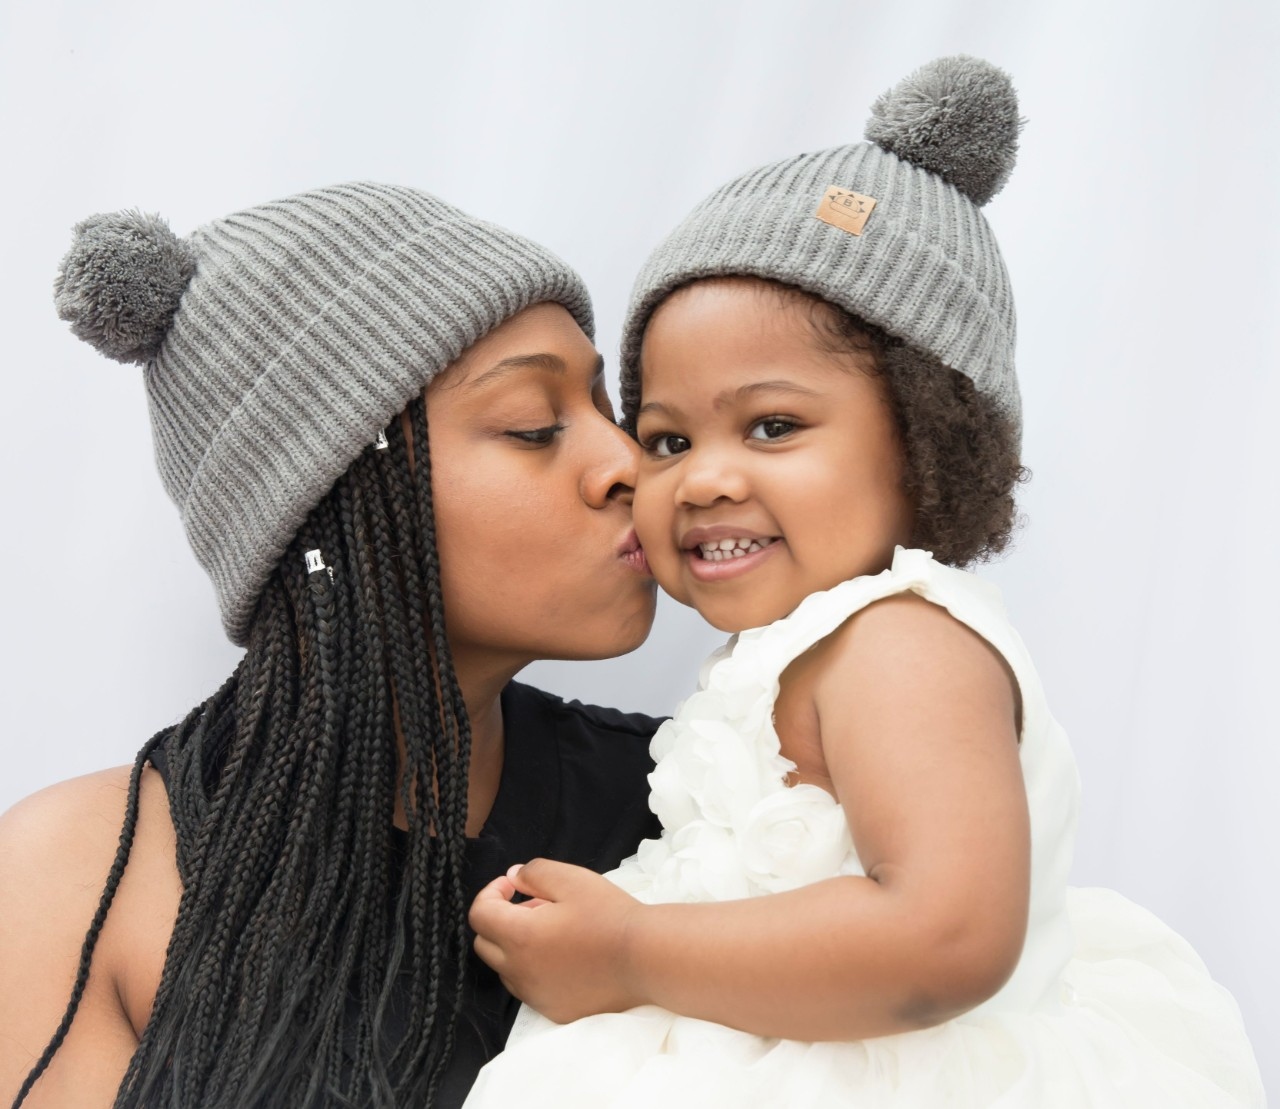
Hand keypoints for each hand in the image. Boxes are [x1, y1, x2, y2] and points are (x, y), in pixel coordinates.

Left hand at [468, 858, 644, 1022]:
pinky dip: (533, 969)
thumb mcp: (571, 878)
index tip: (514, 885)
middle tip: (536, 906)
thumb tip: (513, 878)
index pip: (479, 914)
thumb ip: (534, 872)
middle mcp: (519, 971)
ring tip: (554, 930)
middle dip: (500, 919)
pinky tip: (565, 956)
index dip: (491, 892)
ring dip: (516, 946)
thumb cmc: (609, 915)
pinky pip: (528, 988)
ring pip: (505, 968)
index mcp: (519, 936)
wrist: (646, 958)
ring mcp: (535, 995)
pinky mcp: (553, 1010)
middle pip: (484, 943)